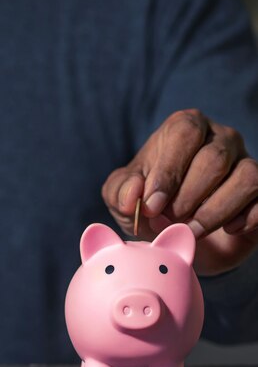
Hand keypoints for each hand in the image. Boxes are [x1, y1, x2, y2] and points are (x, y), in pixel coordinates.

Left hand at [102, 109, 257, 275]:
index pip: (184, 132)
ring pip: (247, 177)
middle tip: (169, 219)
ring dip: (214, 211)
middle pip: (215, 157)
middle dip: (188, 196)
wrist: (176, 238)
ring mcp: (246, 163)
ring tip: (191, 229)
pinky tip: (226, 230)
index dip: (168, 171)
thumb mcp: (121, 200)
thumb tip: (134, 193)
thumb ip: (120, 192)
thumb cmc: (148, 208)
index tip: (152, 206)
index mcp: (184, 129)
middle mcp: (220, 139)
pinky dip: (245, 219)